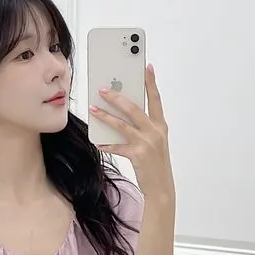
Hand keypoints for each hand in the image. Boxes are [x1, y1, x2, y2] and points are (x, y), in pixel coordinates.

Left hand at [90, 65, 174, 201]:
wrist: (161, 187)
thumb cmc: (155, 163)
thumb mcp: (154, 142)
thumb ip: (142, 128)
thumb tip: (121, 115)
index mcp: (160, 126)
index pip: (155, 99)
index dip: (151, 83)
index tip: (147, 67)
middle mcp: (155, 131)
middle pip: (134, 108)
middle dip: (116, 97)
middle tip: (102, 89)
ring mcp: (146, 143)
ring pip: (122, 124)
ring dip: (105, 116)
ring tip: (93, 109)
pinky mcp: (137, 155)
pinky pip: (117, 146)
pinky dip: (106, 144)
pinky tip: (97, 142)